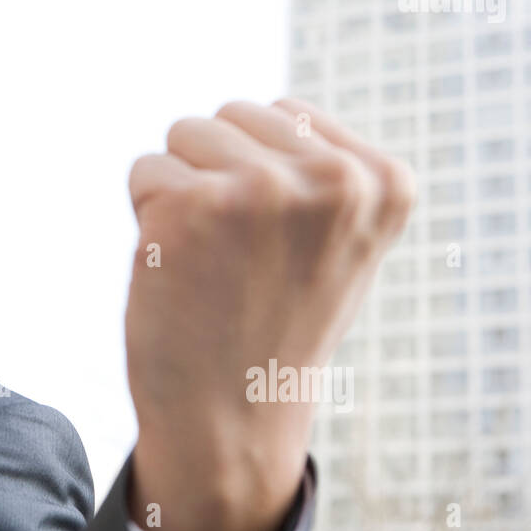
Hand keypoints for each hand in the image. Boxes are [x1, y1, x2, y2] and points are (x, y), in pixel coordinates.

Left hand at [123, 97, 415, 530]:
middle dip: (218, 174)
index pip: (283, 114)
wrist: (231, 419)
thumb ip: (326, 169)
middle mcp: (332, 180)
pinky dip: (147, 217)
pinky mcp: (190, 208)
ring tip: (211, 260)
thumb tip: (280, 111)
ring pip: (185, 133)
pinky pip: (145, 170)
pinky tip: (180, 271)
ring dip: (182, 190)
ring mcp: (260, 191)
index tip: (280, 246)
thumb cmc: (278, 323)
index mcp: (385, 182)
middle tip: (238, 257)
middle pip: (230, 116)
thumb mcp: (340, 241)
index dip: (263, 175)